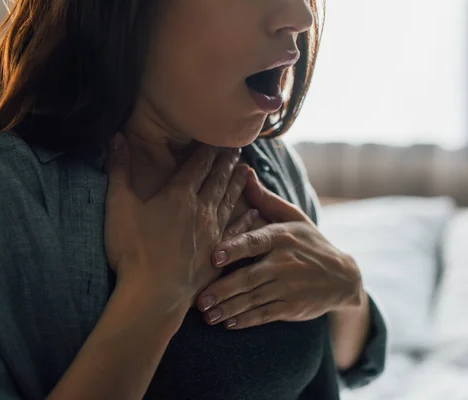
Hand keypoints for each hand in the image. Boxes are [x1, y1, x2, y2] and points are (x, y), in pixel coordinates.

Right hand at [104, 134, 254, 311]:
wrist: (153, 294)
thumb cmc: (133, 250)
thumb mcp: (118, 205)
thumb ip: (118, 170)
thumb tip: (116, 138)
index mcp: (178, 195)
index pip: (197, 165)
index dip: (207, 150)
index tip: (216, 139)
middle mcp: (201, 210)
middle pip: (218, 179)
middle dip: (227, 162)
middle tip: (238, 148)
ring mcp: (213, 233)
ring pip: (230, 201)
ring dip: (238, 184)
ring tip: (247, 170)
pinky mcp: (218, 255)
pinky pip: (238, 231)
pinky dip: (247, 219)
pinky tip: (254, 213)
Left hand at [196, 168, 363, 328]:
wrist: (344, 277)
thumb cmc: (309, 242)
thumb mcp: (292, 217)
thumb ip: (265, 199)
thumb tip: (243, 171)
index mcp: (282, 237)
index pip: (255, 242)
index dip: (234, 249)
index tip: (213, 256)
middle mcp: (285, 262)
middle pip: (249, 277)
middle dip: (222, 289)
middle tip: (199, 299)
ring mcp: (289, 287)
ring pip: (253, 299)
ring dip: (228, 308)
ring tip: (207, 314)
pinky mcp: (292, 307)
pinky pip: (265, 315)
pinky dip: (246, 320)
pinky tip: (228, 323)